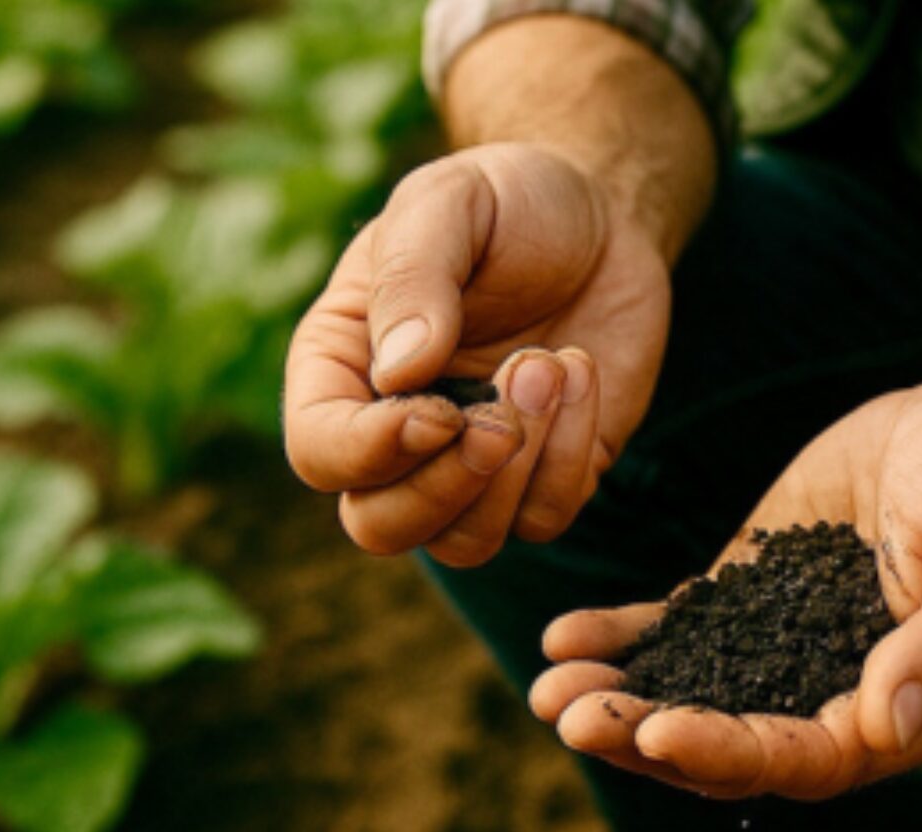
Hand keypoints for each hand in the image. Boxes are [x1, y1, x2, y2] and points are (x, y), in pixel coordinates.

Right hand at [283, 142, 671, 564]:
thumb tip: (401, 375)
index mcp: (343, 367)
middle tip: (503, 415)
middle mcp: (396, 430)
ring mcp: (471, 461)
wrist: (600, 212)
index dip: (370, 452)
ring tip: (552, 364)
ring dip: (516, 473)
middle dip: (447, 485)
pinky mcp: (545, 473)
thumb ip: (415, 275)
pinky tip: (581, 371)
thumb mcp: (450, 202)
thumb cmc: (507, 200)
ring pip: (465, 543)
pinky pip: (545, 516)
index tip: (441, 410)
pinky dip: (571, 457)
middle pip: (381, 525)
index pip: (321, 453)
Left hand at [530, 380, 921, 798]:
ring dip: (619, 703)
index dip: (734, 752)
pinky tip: (564, 635)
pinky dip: (624, 641)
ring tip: (546, 688)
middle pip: (733, 744)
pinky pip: (679, 631)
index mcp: (907, 715)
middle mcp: (839, 700)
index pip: (811, 759)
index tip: (659, 732)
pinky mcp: (751, 598)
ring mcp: (787, 649)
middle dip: (647, 739)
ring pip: (694, 697)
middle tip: (567, 714)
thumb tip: (889, 726)